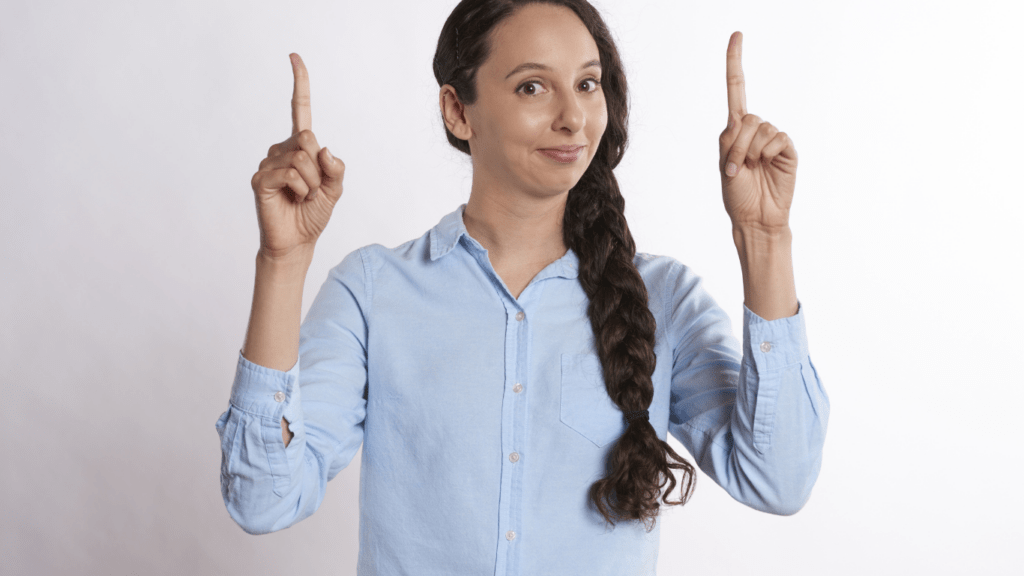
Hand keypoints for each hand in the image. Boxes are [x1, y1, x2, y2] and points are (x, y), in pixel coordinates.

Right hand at [250, 53, 345, 259]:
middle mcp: (281, 149)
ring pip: (301, 159)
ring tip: (301, 196)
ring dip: (311, 183)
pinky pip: (290, 173)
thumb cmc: (313, 213)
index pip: (299, 110)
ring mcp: (268, 162)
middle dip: (319, 168)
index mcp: (300, 147)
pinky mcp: (260, 178)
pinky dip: (300, 188)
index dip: (299, 83)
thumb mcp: (335, 190)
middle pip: (308, 139)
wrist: (297, 241)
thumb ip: (336, 168)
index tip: (294, 57)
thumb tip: (324, 149)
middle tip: (312, 189)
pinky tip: (292, 198)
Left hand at [718, 32, 797, 232]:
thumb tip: (744, 123)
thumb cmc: (738, 196)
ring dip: (751, 152)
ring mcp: (772, 140)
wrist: (756, 219)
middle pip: (747, 118)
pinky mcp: (788, 150)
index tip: (737, 35)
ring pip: (761, 129)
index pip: (737, 90)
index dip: (736, 63)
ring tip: (751, 171)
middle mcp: (754, 131)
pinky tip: (768, 167)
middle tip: (737, 168)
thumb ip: (731, 142)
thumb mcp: (726, 167)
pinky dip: (769, 153)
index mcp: (734, 131)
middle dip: (737, 145)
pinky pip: (778, 139)